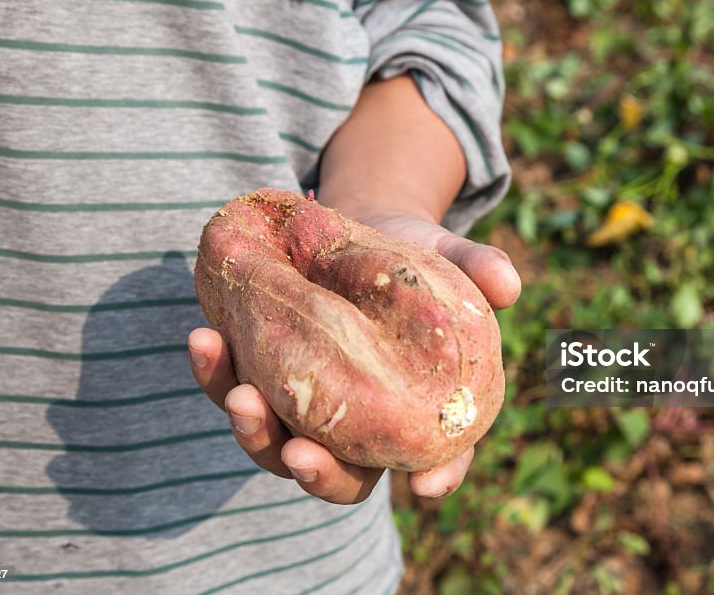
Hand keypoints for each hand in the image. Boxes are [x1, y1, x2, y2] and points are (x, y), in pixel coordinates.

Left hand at [187, 211, 520, 504]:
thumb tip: (507, 283)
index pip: (439, 457)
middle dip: (319, 473)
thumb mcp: (444, 253)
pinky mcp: (262, 373)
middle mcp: (359, 423)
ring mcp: (306, 405)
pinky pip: (234, 387)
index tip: (427, 486)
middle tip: (301, 452)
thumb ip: (475, 264)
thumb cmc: (409, 252)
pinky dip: (216, 372)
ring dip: (254, 429)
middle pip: (342, 476)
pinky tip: (207, 337)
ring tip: (240, 393)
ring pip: (277, 445)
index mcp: (415, 409)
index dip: (440, 475)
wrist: (351, 227)